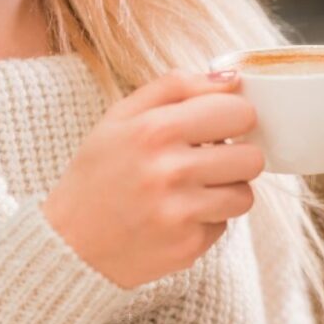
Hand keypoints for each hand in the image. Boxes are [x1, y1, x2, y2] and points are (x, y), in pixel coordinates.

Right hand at [42, 70, 263, 288]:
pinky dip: (208, 220)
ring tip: (194, 190)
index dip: (235, 119)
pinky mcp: (189, 245)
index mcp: (154, 130)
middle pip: (252, 158)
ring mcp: (180, 212)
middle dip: (237, 158)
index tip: (220, 127)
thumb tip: (233, 78)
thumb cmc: (101, 174)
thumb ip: (177, 87)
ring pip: (245, 195)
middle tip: (210, 162)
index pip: (238, 112)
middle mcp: (169, 171)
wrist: (71, 245)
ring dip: (227, 192)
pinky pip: (225, 225)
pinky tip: (177, 216)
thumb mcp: (122, 117)